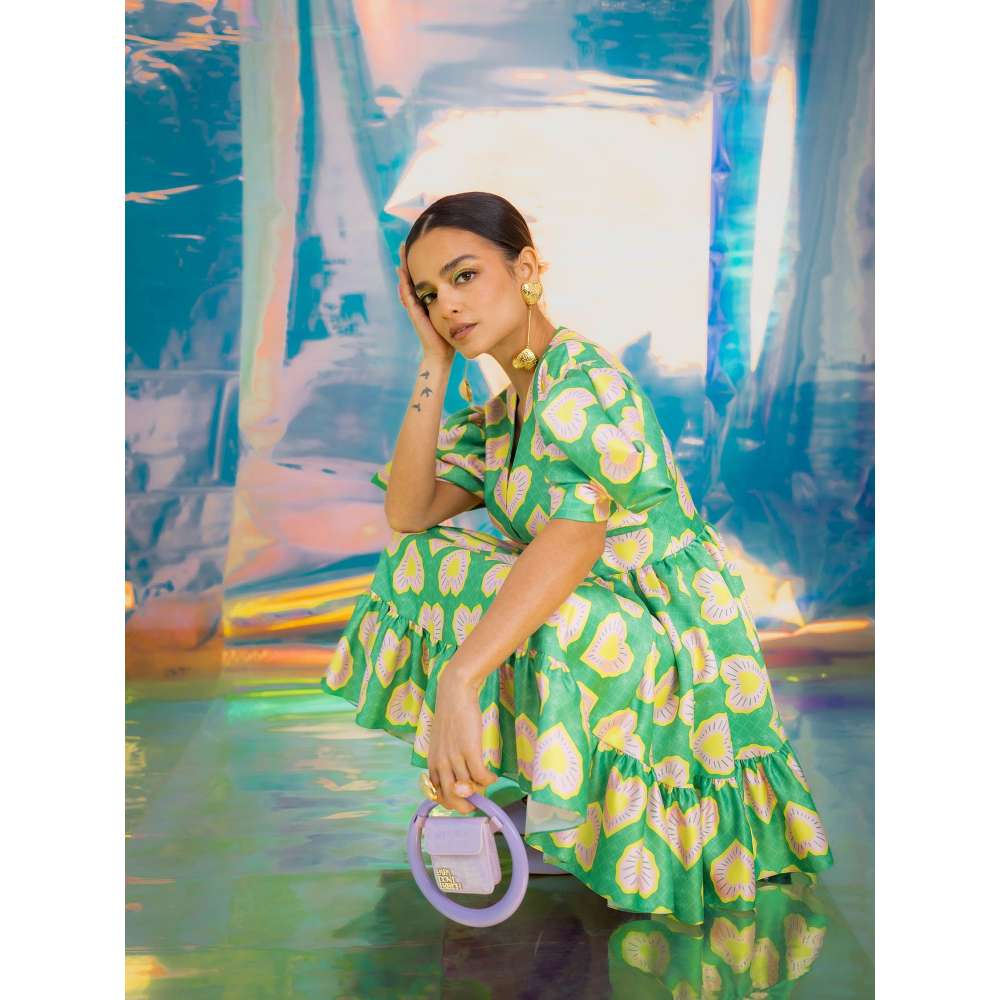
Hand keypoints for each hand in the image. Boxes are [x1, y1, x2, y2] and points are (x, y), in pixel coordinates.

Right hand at [396, 242, 454, 363]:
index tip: (421, 247)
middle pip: (411, 276)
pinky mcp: (415, 313)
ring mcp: (415, 307)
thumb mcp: (455, 314)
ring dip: (403, 267)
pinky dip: (405, 283)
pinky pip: (408, 295)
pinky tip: (402, 271)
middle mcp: (419, 302)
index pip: (422, 278)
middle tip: (405, 243)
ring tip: (401, 251)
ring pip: (406, 283)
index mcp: (427, 301)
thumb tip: (471, 289)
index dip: (420, 263)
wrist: (442, 354)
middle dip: (408, 260)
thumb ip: (458, 303)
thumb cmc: (450, 336)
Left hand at [427, 663, 495, 813]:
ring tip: (485, 783)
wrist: (455, 693)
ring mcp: (454, 758)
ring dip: (480, 790)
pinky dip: (488, 781)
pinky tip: (492, 776)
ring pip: (468, 788)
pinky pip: (480, 777)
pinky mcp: (469, 750)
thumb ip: (448, 762)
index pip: (436, 794)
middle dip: (464, 806)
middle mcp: (441, 763)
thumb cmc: (451, 717)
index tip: (461, 800)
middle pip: (451, 797)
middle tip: (476, 803)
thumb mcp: (443, 743)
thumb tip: (460, 783)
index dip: (450, 801)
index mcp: (432, 762)